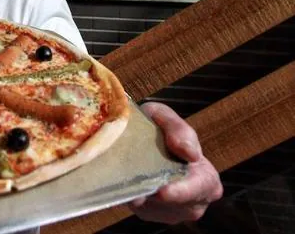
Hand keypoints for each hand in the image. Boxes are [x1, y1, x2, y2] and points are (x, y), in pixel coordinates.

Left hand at [129, 103, 222, 223]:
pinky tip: (125, 183)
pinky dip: (132, 197)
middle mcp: (194, 201)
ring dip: (141, 196)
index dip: (182, 191)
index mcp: (206, 178)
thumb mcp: (164, 116)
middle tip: (136, 193)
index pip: (201, 188)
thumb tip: (190, 153)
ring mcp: (173, 211)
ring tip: (127, 180)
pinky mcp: (151, 214)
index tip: (163, 191)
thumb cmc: (158, 125)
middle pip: (176, 205)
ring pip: (155, 209)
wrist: (141, 136)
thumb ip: (178, 129)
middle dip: (155, 198)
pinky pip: (141, 210)